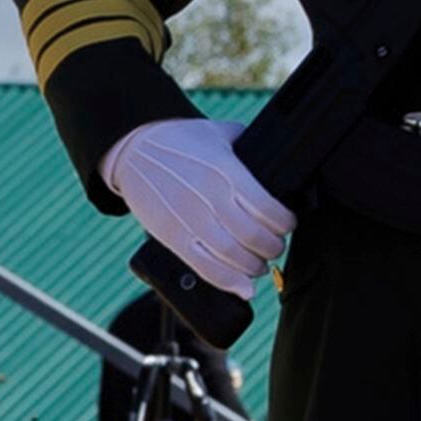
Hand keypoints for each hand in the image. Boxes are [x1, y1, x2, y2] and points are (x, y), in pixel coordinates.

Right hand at [107, 116, 292, 297]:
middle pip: (253, 237)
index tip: (288, 225)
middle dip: (273, 247)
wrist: (132, 149)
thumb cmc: (181, 141)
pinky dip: (227, 282)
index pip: (268, 209)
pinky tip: (243, 287)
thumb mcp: (220, 133)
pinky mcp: (170, 235)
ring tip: (259, 263)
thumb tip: (280, 159)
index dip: (285, 223)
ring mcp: (187, 219)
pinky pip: (203, 266)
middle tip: (275, 246)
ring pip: (231, 256)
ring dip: (253, 266)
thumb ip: (251, 147)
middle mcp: (208, 197)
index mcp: (226, 172)